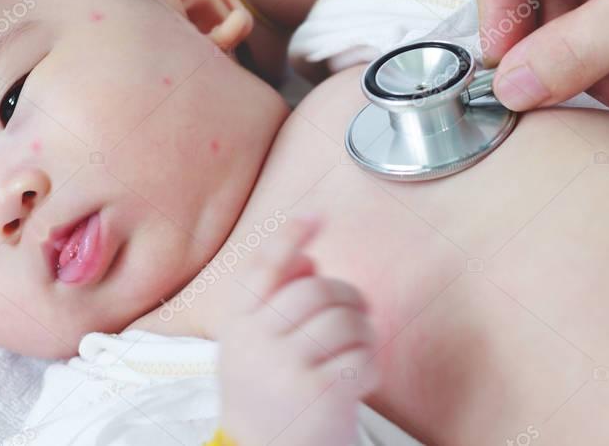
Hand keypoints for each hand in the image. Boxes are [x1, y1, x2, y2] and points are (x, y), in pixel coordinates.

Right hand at [216, 216, 379, 445]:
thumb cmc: (272, 392)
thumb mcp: (256, 345)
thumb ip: (274, 301)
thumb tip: (307, 258)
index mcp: (239, 325)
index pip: (262, 267)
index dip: (289, 237)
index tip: (315, 216)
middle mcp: (255, 342)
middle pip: (317, 289)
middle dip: (348, 295)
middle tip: (359, 311)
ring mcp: (285, 367)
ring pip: (345, 319)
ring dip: (364, 332)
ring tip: (357, 350)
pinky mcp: (318, 392)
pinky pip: (362, 356)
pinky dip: (370, 366)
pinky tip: (357, 380)